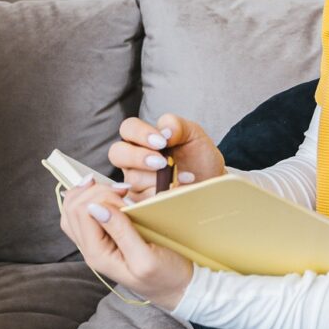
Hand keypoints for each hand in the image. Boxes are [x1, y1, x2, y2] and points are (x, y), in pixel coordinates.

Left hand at [60, 180, 192, 309]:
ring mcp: (94, 243)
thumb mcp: (146, 258)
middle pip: (72, 207)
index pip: (81, 212)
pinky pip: (85, 214)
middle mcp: (90, 248)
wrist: (175, 289)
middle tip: (123, 191)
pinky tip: (112, 196)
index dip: (101, 196)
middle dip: (94, 191)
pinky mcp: (102, 238)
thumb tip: (95, 207)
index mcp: (97, 254)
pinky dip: (95, 198)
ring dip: (92, 192)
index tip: (126, 197)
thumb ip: (121, 232)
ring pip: (73, 208)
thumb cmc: (165, 276)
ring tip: (118, 191)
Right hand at [108, 113, 224, 202]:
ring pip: (133, 179)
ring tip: (185, 178)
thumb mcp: (193, 135)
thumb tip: (165, 130)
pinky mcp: (141, 203)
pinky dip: (163, 195)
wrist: (211, 183)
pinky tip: (180, 191)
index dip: (140, 133)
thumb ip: (177, 125)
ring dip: (159, 179)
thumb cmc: (199, 158)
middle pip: (117, 153)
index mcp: (142, 139)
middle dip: (138, 157)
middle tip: (162, 162)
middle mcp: (133, 160)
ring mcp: (135, 183)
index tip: (162, 142)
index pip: (128, 128)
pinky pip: (143, 200)